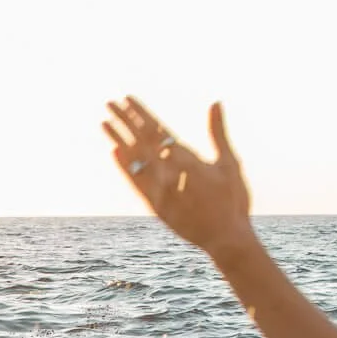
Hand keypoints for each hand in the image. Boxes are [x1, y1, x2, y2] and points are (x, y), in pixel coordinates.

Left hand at [103, 98, 255, 257]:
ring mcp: (159, 190)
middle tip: (110, 103)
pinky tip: (116, 152)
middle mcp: (169, 172)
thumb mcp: (229, 163)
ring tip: (105, 123)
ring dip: (119, 139)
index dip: (140, 113)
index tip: (128, 98)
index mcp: (187, 159)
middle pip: (141, 140)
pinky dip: (125, 166)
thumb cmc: (232, 201)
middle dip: (125, 120)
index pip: (157, 129)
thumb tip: (215, 102)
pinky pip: (135, 182)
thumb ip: (218, 132)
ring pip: (133, 159)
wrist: (225, 239)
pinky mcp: (155, 206)